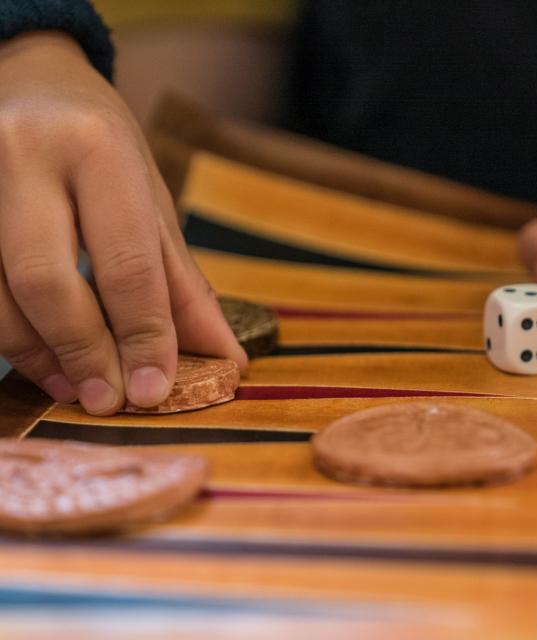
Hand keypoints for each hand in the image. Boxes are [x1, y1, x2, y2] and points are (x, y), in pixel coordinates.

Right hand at [0, 32, 246, 414]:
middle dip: (84, 353)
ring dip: (39, 355)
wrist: (31, 82)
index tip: (154, 391)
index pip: (127, 262)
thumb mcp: (152, 201)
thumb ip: (183, 282)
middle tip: (110, 401)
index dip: (145, 336)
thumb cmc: (101, 145)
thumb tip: (224, 355)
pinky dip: (10, 334)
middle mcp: (25, 155)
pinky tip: (41, 356)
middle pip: (47, 281)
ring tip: (75, 386)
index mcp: (97, 150)